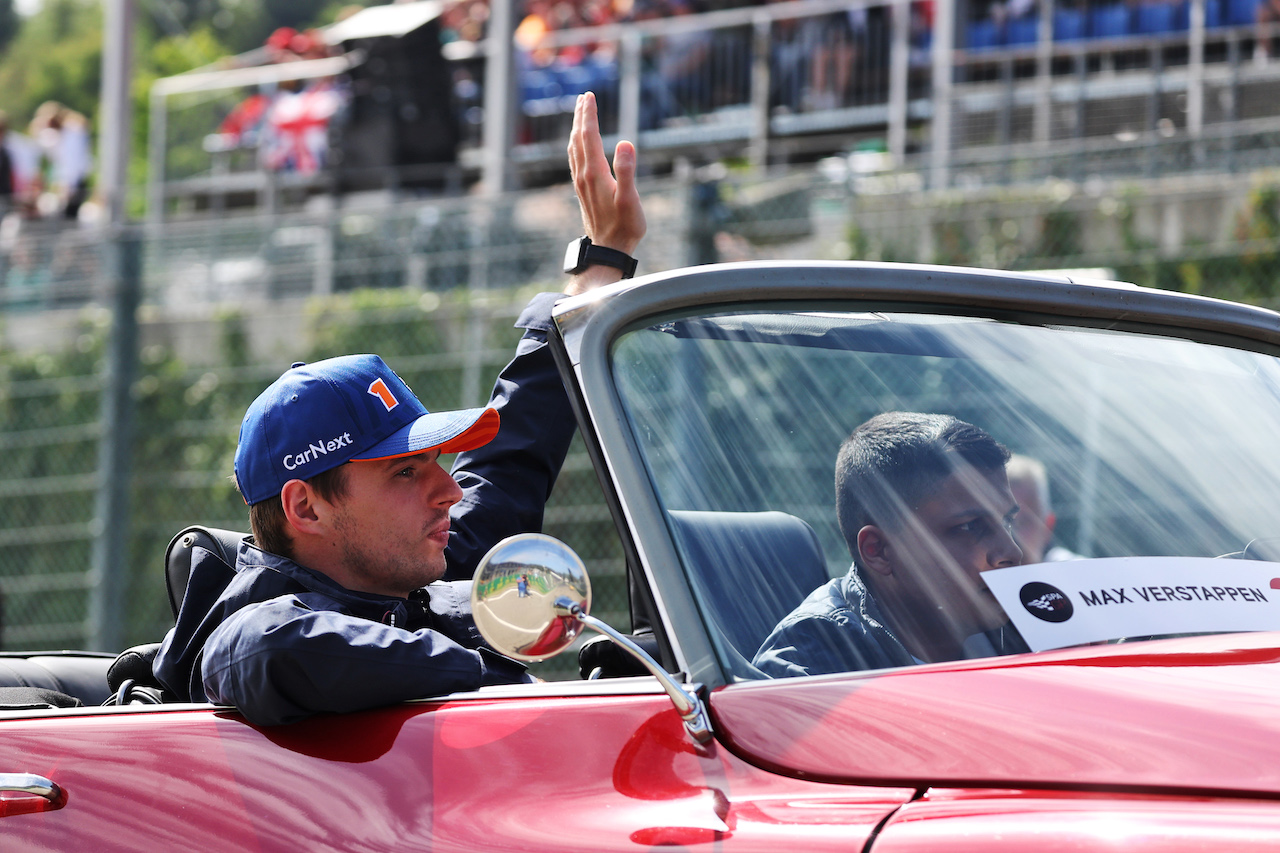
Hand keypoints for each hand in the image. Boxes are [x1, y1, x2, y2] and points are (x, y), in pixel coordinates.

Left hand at [565, 91, 645, 294]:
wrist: (608, 250)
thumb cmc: (624, 226)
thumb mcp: (630, 199)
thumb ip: (627, 171)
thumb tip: (625, 143)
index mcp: (595, 173)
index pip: (589, 137)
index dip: (589, 115)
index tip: (589, 96)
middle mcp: (584, 175)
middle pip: (579, 139)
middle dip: (581, 116)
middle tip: (584, 97)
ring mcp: (581, 183)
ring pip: (574, 149)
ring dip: (577, 129)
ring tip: (580, 114)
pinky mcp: (583, 191)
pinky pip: (575, 160)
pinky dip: (576, 145)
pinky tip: (578, 144)